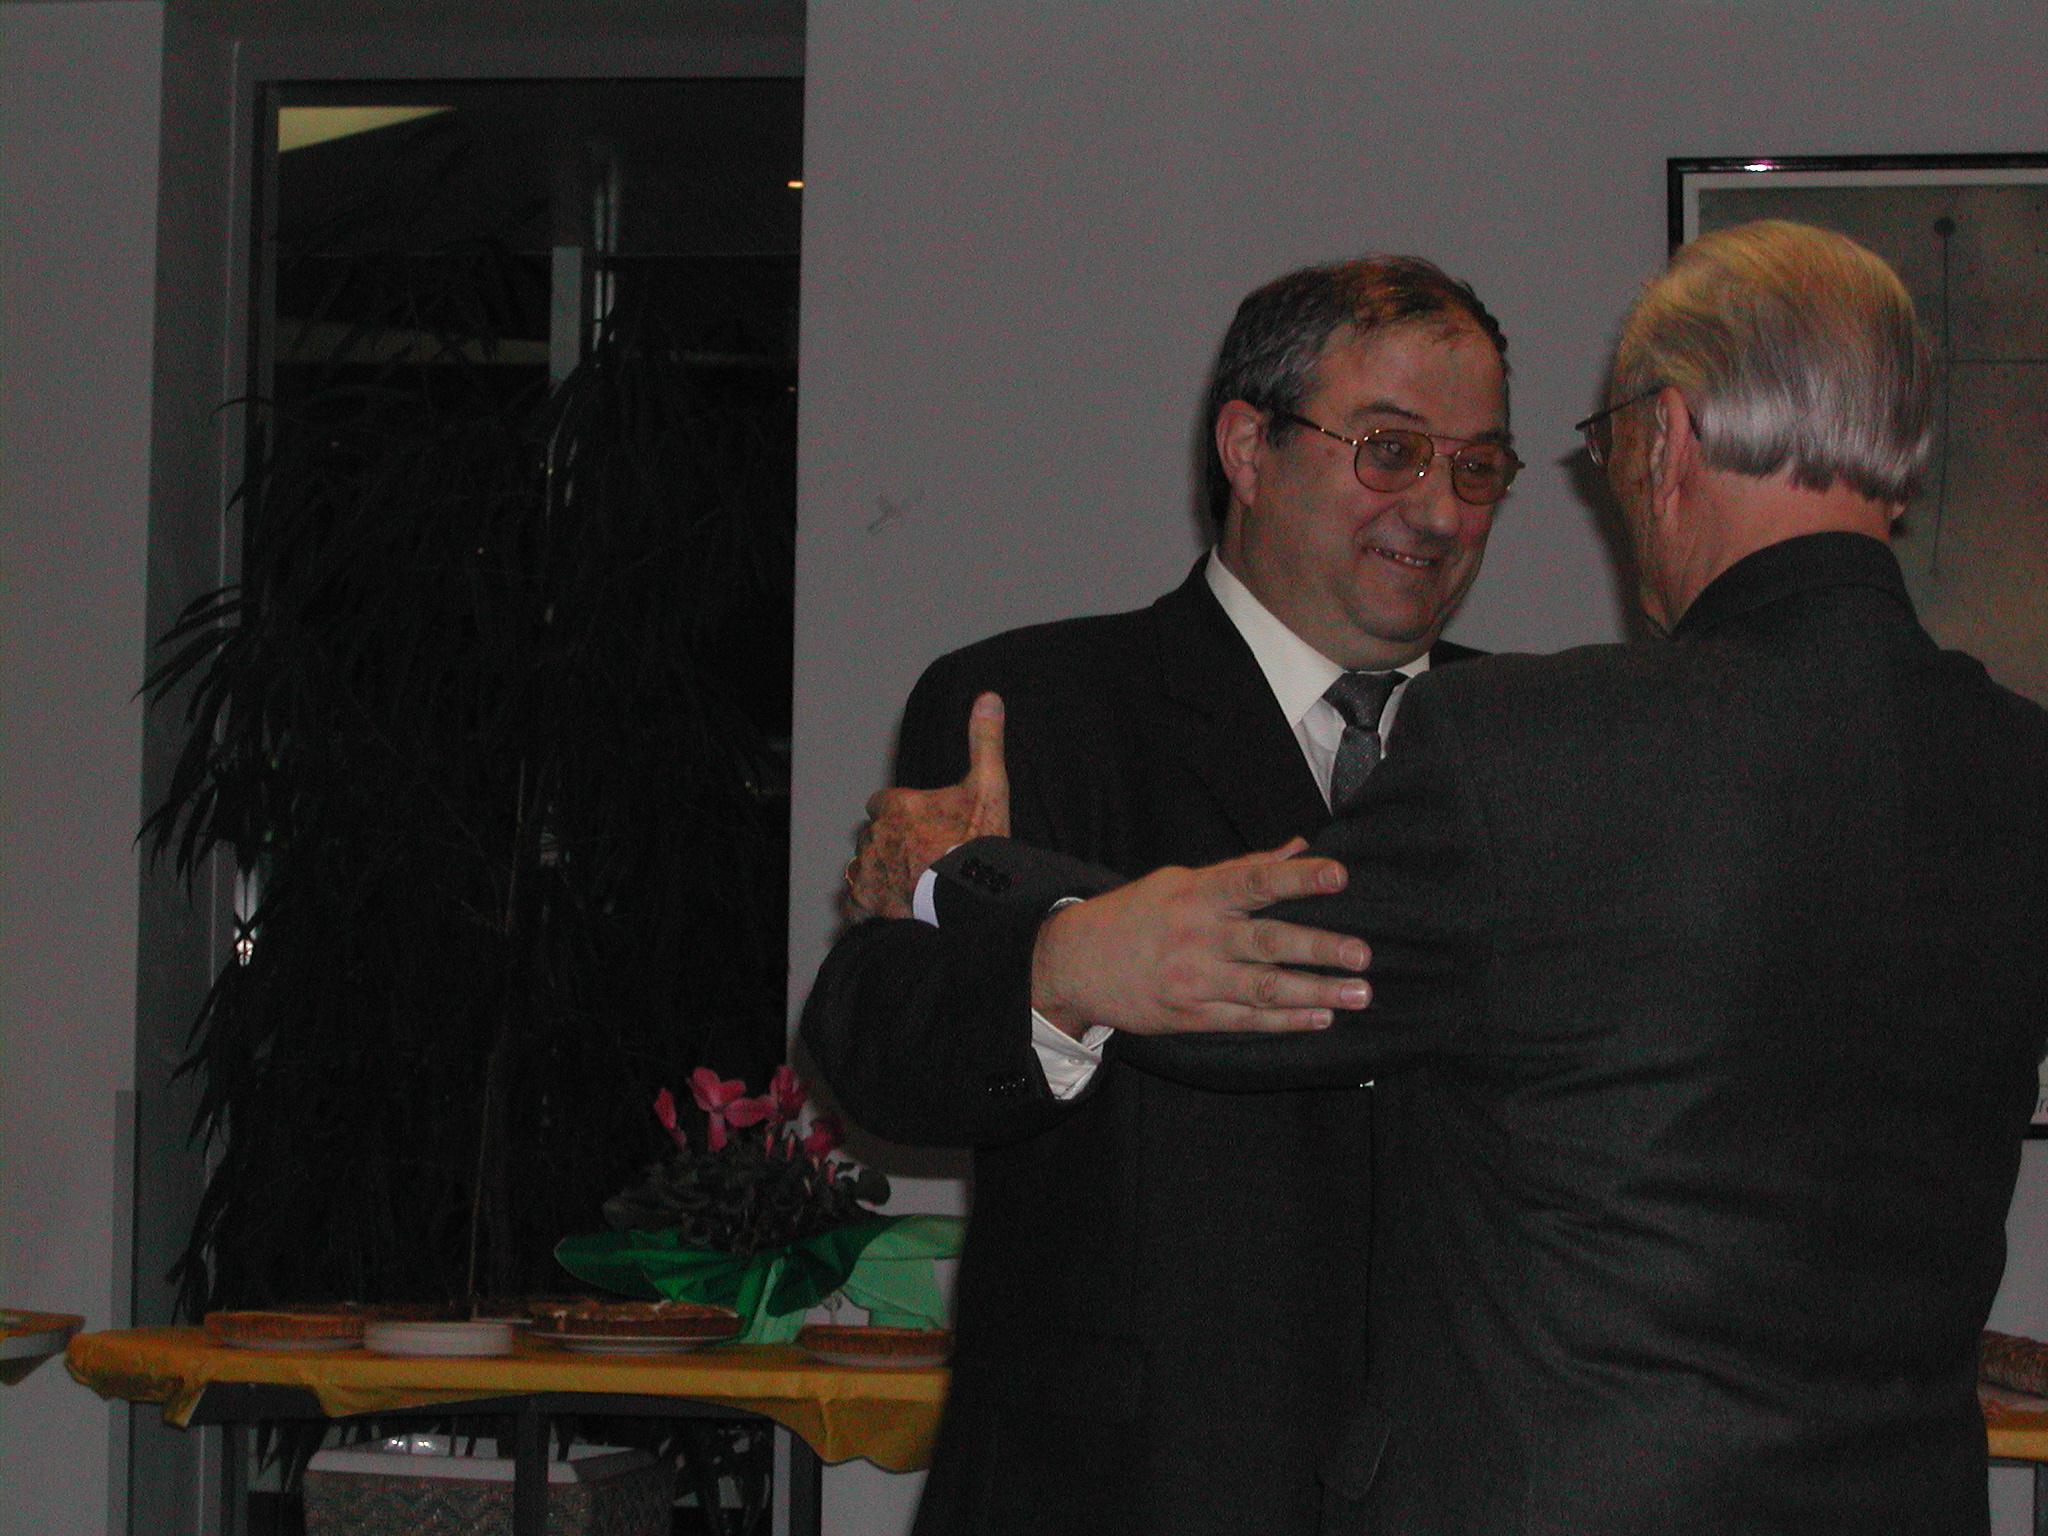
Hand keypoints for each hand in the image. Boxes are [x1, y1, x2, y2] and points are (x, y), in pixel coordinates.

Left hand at [842, 692, 1009, 919]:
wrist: (975, 891)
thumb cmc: (980, 841)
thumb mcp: (990, 784)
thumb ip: (984, 740)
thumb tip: (988, 698)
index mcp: (898, 806)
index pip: (881, 804)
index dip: (898, 813)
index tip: (917, 824)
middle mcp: (876, 836)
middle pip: (871, 835)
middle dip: (888, 842)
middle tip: (916, 856)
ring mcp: (870, 870)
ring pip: (861, 865)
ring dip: (876, 870)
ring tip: (903, 881)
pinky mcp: (868, 901)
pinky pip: (853, 903)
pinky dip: (864, 905)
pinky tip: (882, 906)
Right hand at [1029, 840, 1370, 1036]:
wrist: (1072, 961)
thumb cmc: (1134, 914)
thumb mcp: (1179, 879)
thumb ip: (1242, 868)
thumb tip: (1299, 845)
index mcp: (1197, 893)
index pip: (1255, 880)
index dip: (1298, 877)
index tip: (1340, 875)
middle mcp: (1198, 935)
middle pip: (1267, 941)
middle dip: (1318, 949)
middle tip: (1363, 954)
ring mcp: (1194, 979)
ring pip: (1263, 988)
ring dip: (1315, 992)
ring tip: (1359, 995)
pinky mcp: (1189, 1015)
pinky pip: (1245, 1021)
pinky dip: (1286, 1021)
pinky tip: (1321, 1018)